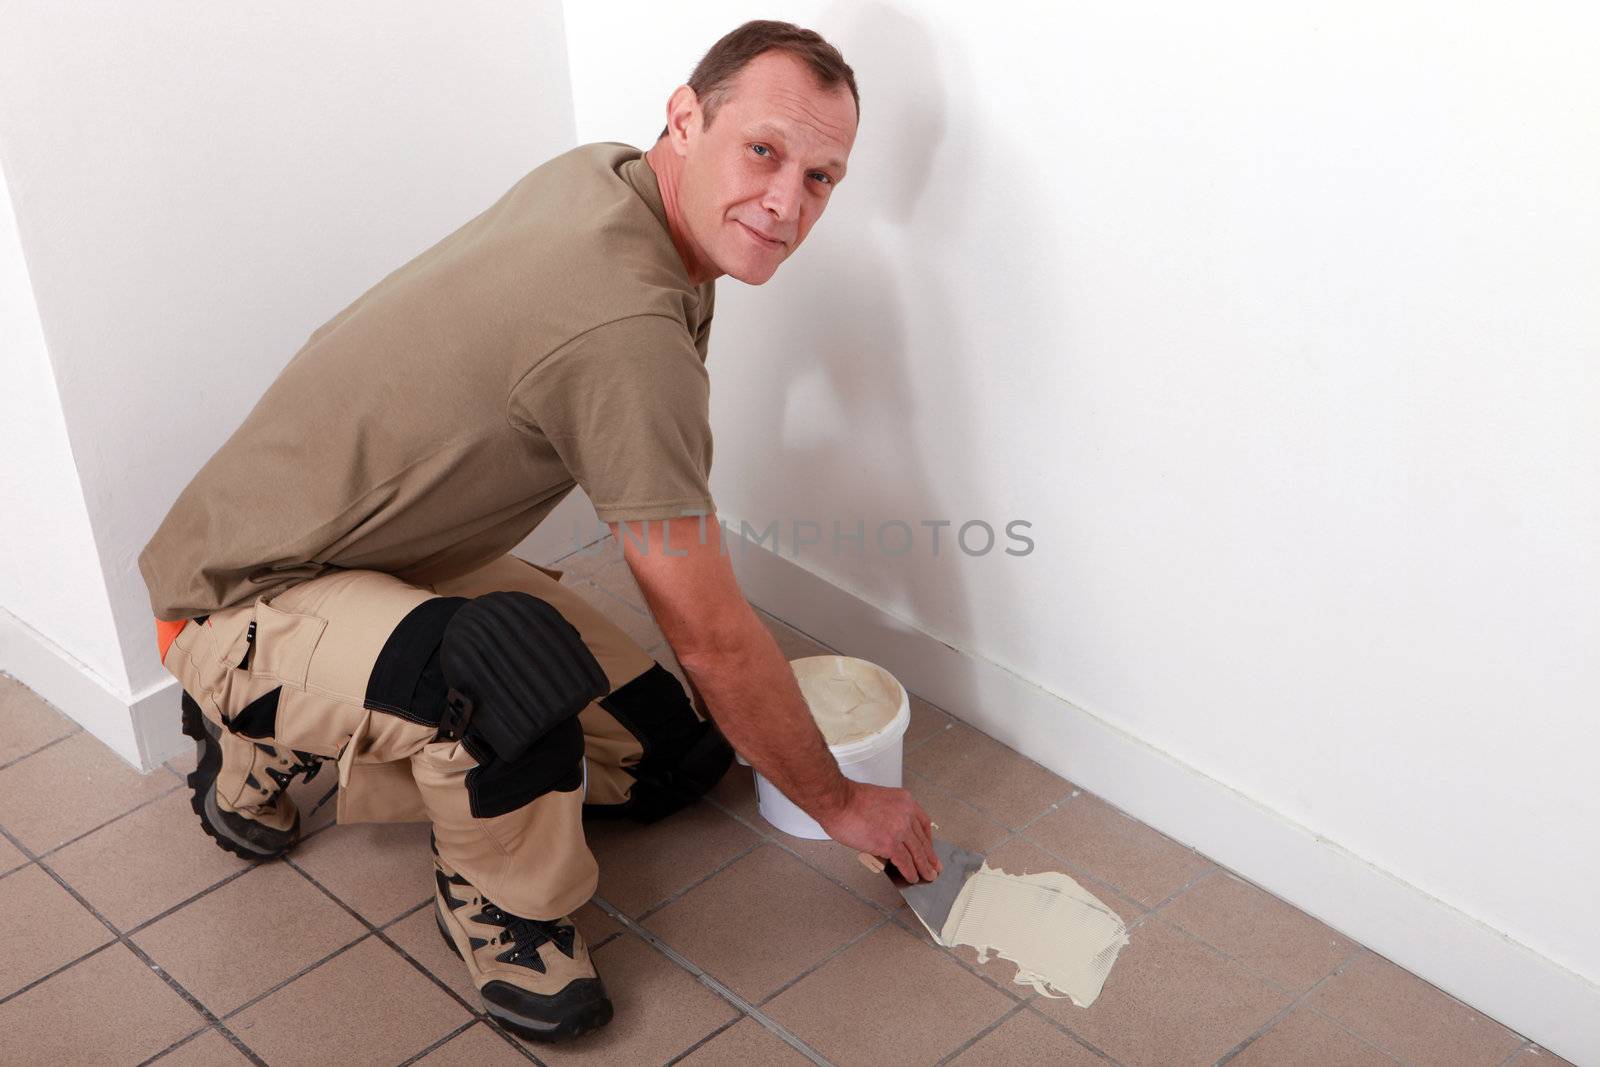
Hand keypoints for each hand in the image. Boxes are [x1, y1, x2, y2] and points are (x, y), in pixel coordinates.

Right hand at [816, 780, 941, 882]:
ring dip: (923, 867)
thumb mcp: (879, 800)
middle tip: (935, 866)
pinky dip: (909, 872)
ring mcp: (900, 829)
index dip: (928, 839)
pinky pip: (905, 862)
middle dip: (930, 855)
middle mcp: (906, 814)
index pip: (923, 822)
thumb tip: (888, 835)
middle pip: (922, 839)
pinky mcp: (890, 843)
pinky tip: (911, 877)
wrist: (838, 801)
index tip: (929, 847)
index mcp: (904, 800)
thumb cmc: (849, 799)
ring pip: (917, 853)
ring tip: (928, 876)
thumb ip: (889, 815)